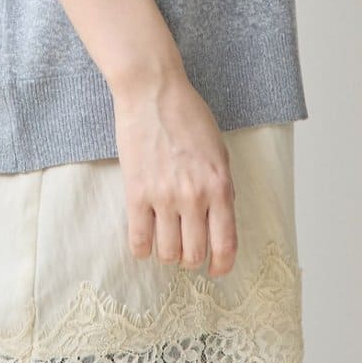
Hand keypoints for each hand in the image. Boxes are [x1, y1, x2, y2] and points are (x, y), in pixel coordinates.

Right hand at [111, 65, 237, 277]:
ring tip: (166, 246)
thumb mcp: (219, 151)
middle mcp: (194, 197)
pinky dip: (142, 250)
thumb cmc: (188, 115)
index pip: (225, 244)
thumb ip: (222, 186)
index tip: (216, 270)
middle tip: (187, 253)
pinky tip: (144, 245)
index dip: (221, 265)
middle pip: (194, 253)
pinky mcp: (136, 192)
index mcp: (220, 186)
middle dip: (192, 260)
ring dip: (168, 256)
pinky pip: (138, 239)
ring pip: (167, 252)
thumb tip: (219, 218)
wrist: (152, 92)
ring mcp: (164, 196)